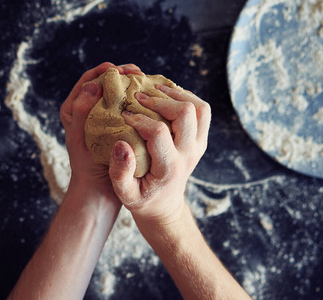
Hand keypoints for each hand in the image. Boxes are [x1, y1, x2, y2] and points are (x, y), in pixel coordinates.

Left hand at [59, 62, 144, 200]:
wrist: (98, 189)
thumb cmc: (86, 165)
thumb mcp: (81, 137)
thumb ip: (81, 110)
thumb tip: (93, 85)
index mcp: (73, 110)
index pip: (87, 81)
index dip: (103, 71)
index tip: (119, 69)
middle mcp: (88, 111)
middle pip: (105, 84)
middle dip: (121, 75)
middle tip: (138, 73)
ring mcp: (103, 119)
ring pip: (117, 95)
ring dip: (131, 87)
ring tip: (146, 83)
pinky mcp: (116, 128)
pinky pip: (127, 109)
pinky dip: (136, 102)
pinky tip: (149, 100)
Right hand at [108, 83, 210, 225]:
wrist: (164, 208)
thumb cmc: (141, 199)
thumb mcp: (125, 194)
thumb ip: (120, 173)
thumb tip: (121, 144)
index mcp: (169, 167)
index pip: (159, 132)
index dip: (139, 119)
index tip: (124, 116)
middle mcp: (189, 154)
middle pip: (186, 113)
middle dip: (161, 99)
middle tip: (139, 97)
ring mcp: (198, 147)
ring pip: (200, 108)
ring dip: (178, 95)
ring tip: (155, 90)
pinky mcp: (200, 141)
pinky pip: (202, 112)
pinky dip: (186, 99)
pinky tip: (166, 97)